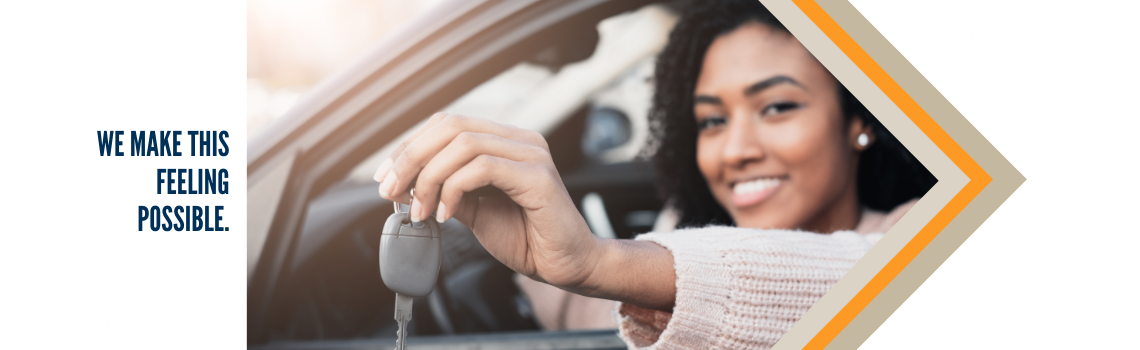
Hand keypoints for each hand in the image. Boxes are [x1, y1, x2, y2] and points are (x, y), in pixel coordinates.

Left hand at [373, 113, 602, 288]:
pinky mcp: (538, 176)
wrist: (567, 266)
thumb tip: (402, 184)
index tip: (385, 177)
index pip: (447, 125)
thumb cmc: (528, 238)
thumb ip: (444, 192)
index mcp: (505, 141)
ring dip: (429, 177)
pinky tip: (445, 214)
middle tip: (391, 190)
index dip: (410, 146)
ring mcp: (531, 154)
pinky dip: (454, 189)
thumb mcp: (474, 212)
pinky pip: (483, 167)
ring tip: (421, 210)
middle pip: (451, 126)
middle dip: (411, 157)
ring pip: (463, 144)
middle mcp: (520, 140)